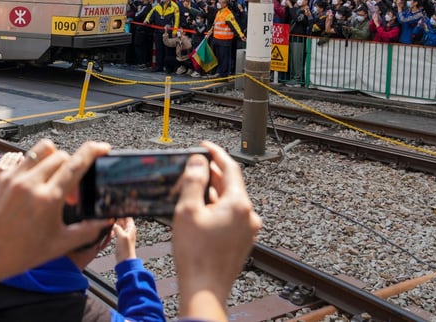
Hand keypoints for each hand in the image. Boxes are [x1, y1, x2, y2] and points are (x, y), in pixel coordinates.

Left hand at [0, 140, 111, 281]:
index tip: (102, 148)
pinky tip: (35, 182)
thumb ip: (86, 230)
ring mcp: (15, 177)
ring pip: (43, 150)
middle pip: (62, 156)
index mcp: (48, 200)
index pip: (75, 165)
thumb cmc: (20, 252)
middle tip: (71, 191)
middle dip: (73, 168)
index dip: (92, 152)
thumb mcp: (59, 245)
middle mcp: (31, 183)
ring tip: (54, 179)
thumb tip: (105, 219)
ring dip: (54, 158)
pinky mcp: (3, 175)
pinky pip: (25, 158)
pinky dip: (36, 164)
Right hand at [112, 217, 136, 261]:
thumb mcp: (121, 236)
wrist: (125, 259)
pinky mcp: (120, 238)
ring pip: (118, 225)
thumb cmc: (126, 249)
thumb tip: (113, 223)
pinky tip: (110, 234)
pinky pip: (116, 231)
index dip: (121, 215)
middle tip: (110, 222)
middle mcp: (128, 230)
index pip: (127, 216)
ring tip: (110, 228)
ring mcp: (124, 234)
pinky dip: (112, 231)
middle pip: (122, 220)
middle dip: (116, 221)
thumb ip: (117, 227)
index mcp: (131, 228)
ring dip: (113, 226)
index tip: (114, 215)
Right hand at [174, 142, 260, 320]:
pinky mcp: (242, 242)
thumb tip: (198, 161)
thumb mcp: (187, 211)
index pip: (230, 168)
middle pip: (231, 184)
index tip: (205, 146)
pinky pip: (231, 216)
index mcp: (239, 204)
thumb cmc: (196, 255)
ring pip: (230, 201)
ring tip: (193, 188)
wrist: (205, 290)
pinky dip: (217, 207)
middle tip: (194, 166)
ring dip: (213, 192)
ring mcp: (247, 230)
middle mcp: (248, 215)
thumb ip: (194, 181)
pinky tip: (201, 211)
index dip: (216, 153)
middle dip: (212, 173)